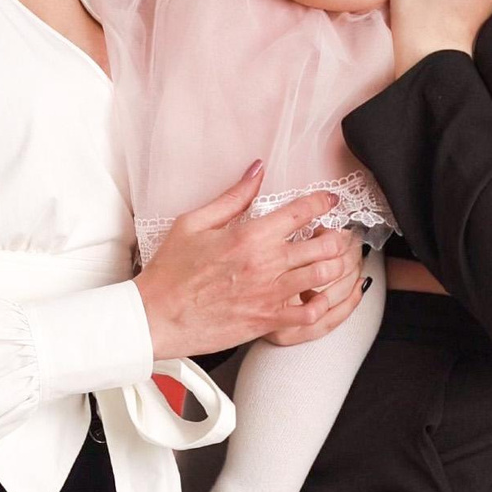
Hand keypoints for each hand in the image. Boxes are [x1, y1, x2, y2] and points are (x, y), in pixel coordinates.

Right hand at [135, 166, 365, 356]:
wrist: (157, 316)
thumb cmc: (171, 272)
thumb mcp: (194, 223)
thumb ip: (232, 197)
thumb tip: (257, 171)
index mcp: (249, 236)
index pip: (302, 211)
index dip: (323, 202)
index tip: (327, 201)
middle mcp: (265, 264)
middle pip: (324, 244)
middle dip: (335, 235)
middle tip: (330, 234)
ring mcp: (270, 295)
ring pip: (324, 276)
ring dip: (333, 265)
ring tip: (328, 261)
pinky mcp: (268, 321)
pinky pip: (311, 314)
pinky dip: (321, 303)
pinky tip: (315, 295)